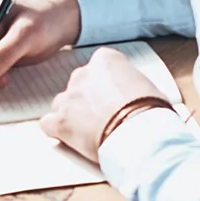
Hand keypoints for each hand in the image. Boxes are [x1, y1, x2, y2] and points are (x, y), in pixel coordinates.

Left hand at [39, 46, 170, 162]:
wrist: (142, 137)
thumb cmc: (151, 113)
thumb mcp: (148, 87)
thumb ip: (130, 83)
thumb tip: (132, 93)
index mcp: (106, 60)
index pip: (98, 67)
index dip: (106, 85)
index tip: (113, 97)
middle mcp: (83, 74)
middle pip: (79, 85)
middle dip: (87, 100)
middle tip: (103, 117)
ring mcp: (69, 98)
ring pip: (62, 104)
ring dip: (72, 116)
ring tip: (90, 132)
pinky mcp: (60, 121)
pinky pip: (48, 124)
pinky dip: (57, 131)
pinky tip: (69, 139)